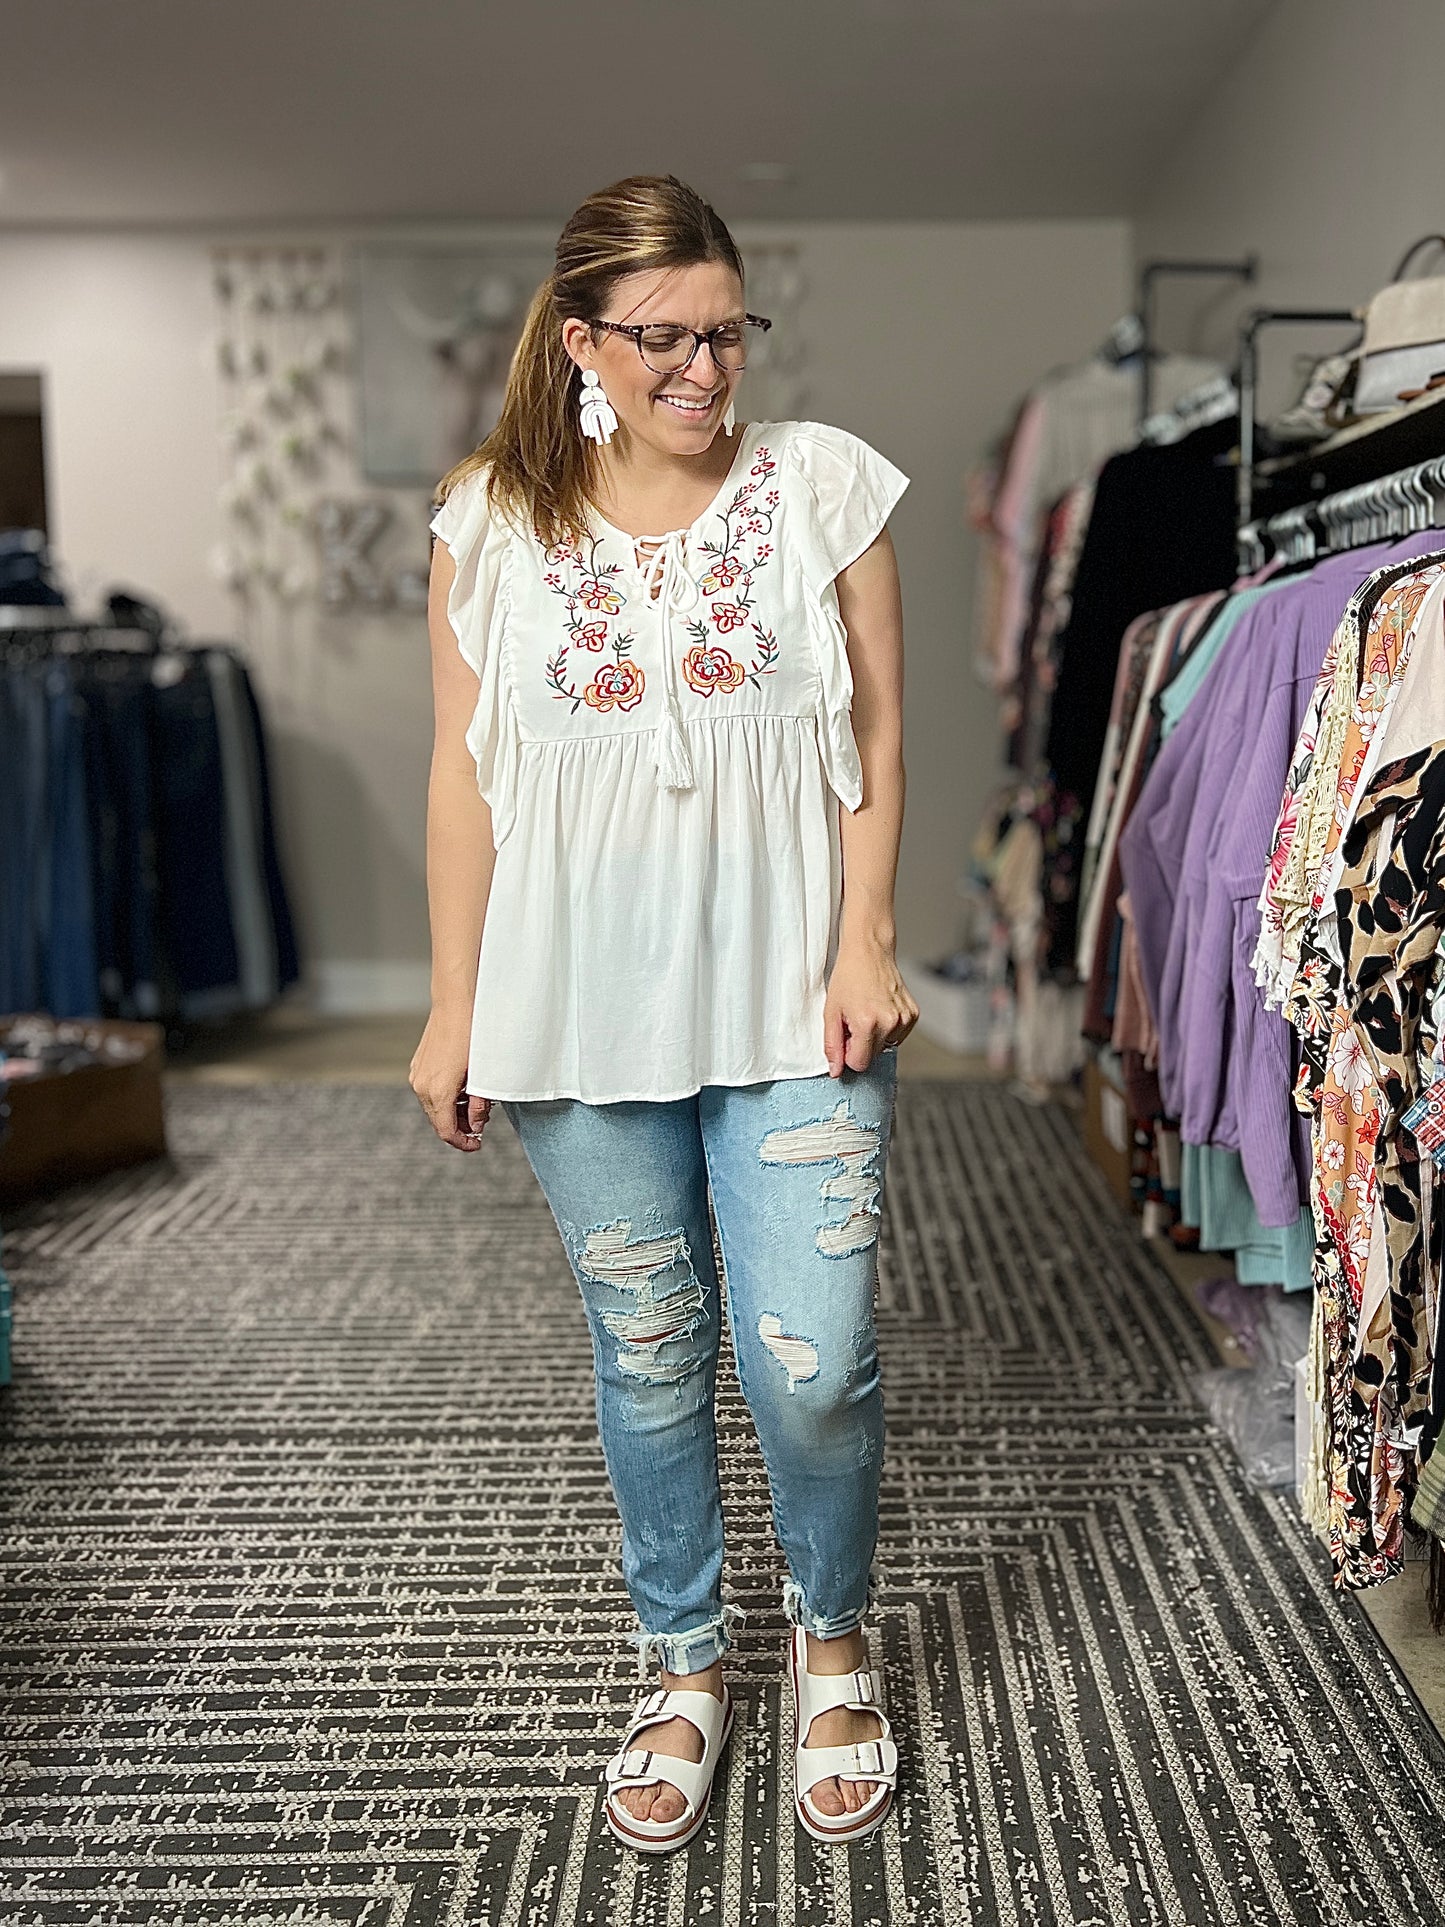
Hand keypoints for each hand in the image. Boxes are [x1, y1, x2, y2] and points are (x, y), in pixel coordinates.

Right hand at [410, 1007, 491, 1149]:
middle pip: (438, 1122)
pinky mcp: (417, 1066)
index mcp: (438, 1091)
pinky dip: (445, 1098)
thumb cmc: (473, 1035)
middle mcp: (421, 1086)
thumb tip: (475, 1126)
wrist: (455, 1004)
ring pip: (434, 1107)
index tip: (477, 1144)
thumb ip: (478, 1105)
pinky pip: (430, 1092)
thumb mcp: (482, 1075)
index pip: (446, 1131)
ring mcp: (417, 1075)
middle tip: (481, 1122)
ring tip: (475, 1102)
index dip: (462, 1143)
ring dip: (452, 1112)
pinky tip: (463, 1088)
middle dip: (459, 1127)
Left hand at [823, 936, 919, 1074]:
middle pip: (873, 1056)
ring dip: (875, 1036)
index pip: (859, 1064)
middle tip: (854, 1020)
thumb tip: (835, 1071)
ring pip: (886, 1047)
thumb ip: (832, 1045)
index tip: (845, 1036)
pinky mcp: (913, 1014)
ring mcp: (905, 1019)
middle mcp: (890, 1022)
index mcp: (868, 1023)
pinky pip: (898, 1036)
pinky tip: (880, 1010)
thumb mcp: (831, 1012)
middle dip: (861, 1044)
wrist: (869, 951)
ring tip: (867, 1012)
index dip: (848, 1053)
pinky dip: (887, 1028)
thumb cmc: (848, 977)